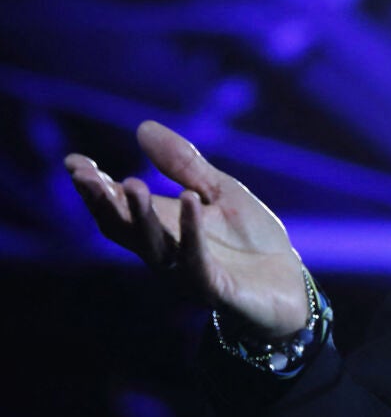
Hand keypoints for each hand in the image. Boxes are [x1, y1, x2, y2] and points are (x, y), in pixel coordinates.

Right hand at [64, 121, 309, 337]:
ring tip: (132, 184)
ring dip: (140, 215)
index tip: (74, 163)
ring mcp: (186, 274)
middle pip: (122, 230)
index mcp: (162, 229)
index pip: (117, 209)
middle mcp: (164, 253)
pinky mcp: (214, 289)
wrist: (290, 285)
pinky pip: (196, 261)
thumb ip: (184, 165)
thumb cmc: (252, 240)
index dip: (94, 189)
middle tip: (84, 175)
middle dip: (102, 202)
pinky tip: (188, 200)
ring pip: (152, 246)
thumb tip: (143, 127)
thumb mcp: (220, 192)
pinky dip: (190, 230)